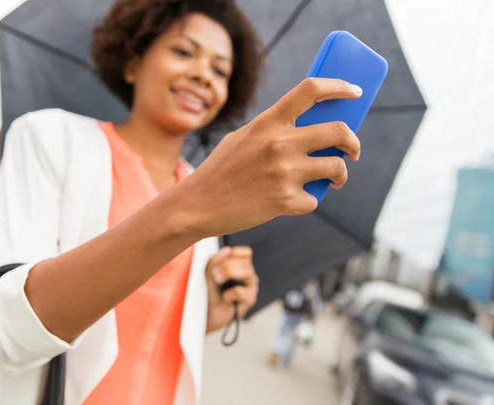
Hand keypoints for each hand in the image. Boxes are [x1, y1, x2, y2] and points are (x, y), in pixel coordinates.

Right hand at [174, 78, 361, 237]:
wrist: (198, 205)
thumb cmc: (221, 170)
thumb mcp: (242, 138)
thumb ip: (272, 130)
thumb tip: (311, 129)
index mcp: (268, 122)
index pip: (312, 90)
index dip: (340, 86)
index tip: (355, 92)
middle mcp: (280, 143)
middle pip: (339, 131)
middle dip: (354, 142)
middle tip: (353, 150)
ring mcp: (285, 172)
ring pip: (337, 168)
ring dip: (340, 175)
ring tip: (334, 179)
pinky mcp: (286, 201)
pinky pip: (315, 199)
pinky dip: (308, 201)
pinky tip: (292, 202)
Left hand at [205, 246, 258, 334]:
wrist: (205, 315)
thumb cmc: (208, 294)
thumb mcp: (208, 274)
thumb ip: (215, 261)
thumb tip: (227, 250)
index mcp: (240, 267)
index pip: (247, 253)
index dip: (236, 253)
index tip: (223, 259)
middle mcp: (248, 276)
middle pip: (245, 262)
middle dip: (226, 265)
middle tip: (214, 274)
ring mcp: (251, 288)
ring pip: (247, 272)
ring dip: (229, 273)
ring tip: (217, 280)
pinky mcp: (250, 300)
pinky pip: (241, 291)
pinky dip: (230, 294)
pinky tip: (225, 299)